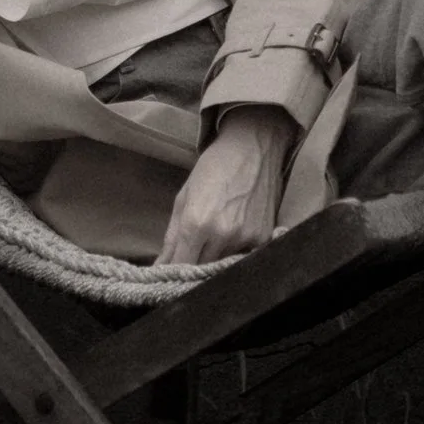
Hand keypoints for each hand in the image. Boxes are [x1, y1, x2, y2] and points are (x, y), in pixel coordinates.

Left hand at [158, 106, 295, 268]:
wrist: (253, 148)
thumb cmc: (214, 168)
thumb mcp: (184, 198)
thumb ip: (171, 237)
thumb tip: (160, 265)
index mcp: (196, 223)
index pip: (180, 266)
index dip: (172, 273)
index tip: (168, 274)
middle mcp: (221, 235)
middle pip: (200, 270)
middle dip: (191, 268)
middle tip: (188, 260)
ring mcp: (245, 238)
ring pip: (222, 266)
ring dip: (213, 262)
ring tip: (212, 243)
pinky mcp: (263, 238)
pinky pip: (243, 258)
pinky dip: (234, 255)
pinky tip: (232, 238)